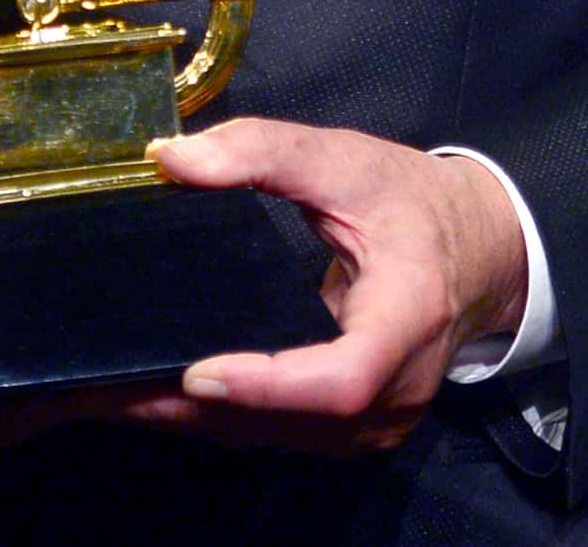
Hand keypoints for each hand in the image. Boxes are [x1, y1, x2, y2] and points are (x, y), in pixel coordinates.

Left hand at [104, 121, 526, 456]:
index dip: (269, 385)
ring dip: (202, 422)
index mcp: (410, 314)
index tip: (198, 371)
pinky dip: (227, 419)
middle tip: (111, 386)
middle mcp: (402, 387)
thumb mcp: (344, 158)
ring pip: (286, 438)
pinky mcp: (360, 428)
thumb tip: (170, 159)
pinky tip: (165, 397)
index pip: (342, 377)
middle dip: (203, 409)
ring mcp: (383, 419)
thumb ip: (262, 150)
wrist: (476, 247)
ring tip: (116, 394)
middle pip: (299, 420)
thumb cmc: (409, 201)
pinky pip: (288, 434)